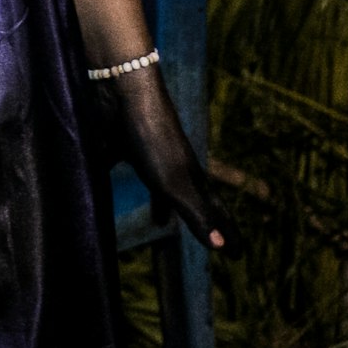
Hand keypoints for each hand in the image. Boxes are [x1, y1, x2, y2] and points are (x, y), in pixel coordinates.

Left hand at [98, 65, 239, 252]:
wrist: (124, 91)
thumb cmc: (152, 139)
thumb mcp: (174, 184)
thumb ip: (196, 214)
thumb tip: (221, 247)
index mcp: (191, 177)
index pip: (217, 211)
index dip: (228, 233)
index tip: (239, 255)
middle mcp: (175, 166)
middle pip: (193, 199)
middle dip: (202, 221)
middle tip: (212, 241)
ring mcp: (150, 153)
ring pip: (161, 185)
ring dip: (164, 205)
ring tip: (161, 222)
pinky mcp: (123, 143)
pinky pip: (127, 168)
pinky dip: (125, 181)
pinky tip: (108, 185)